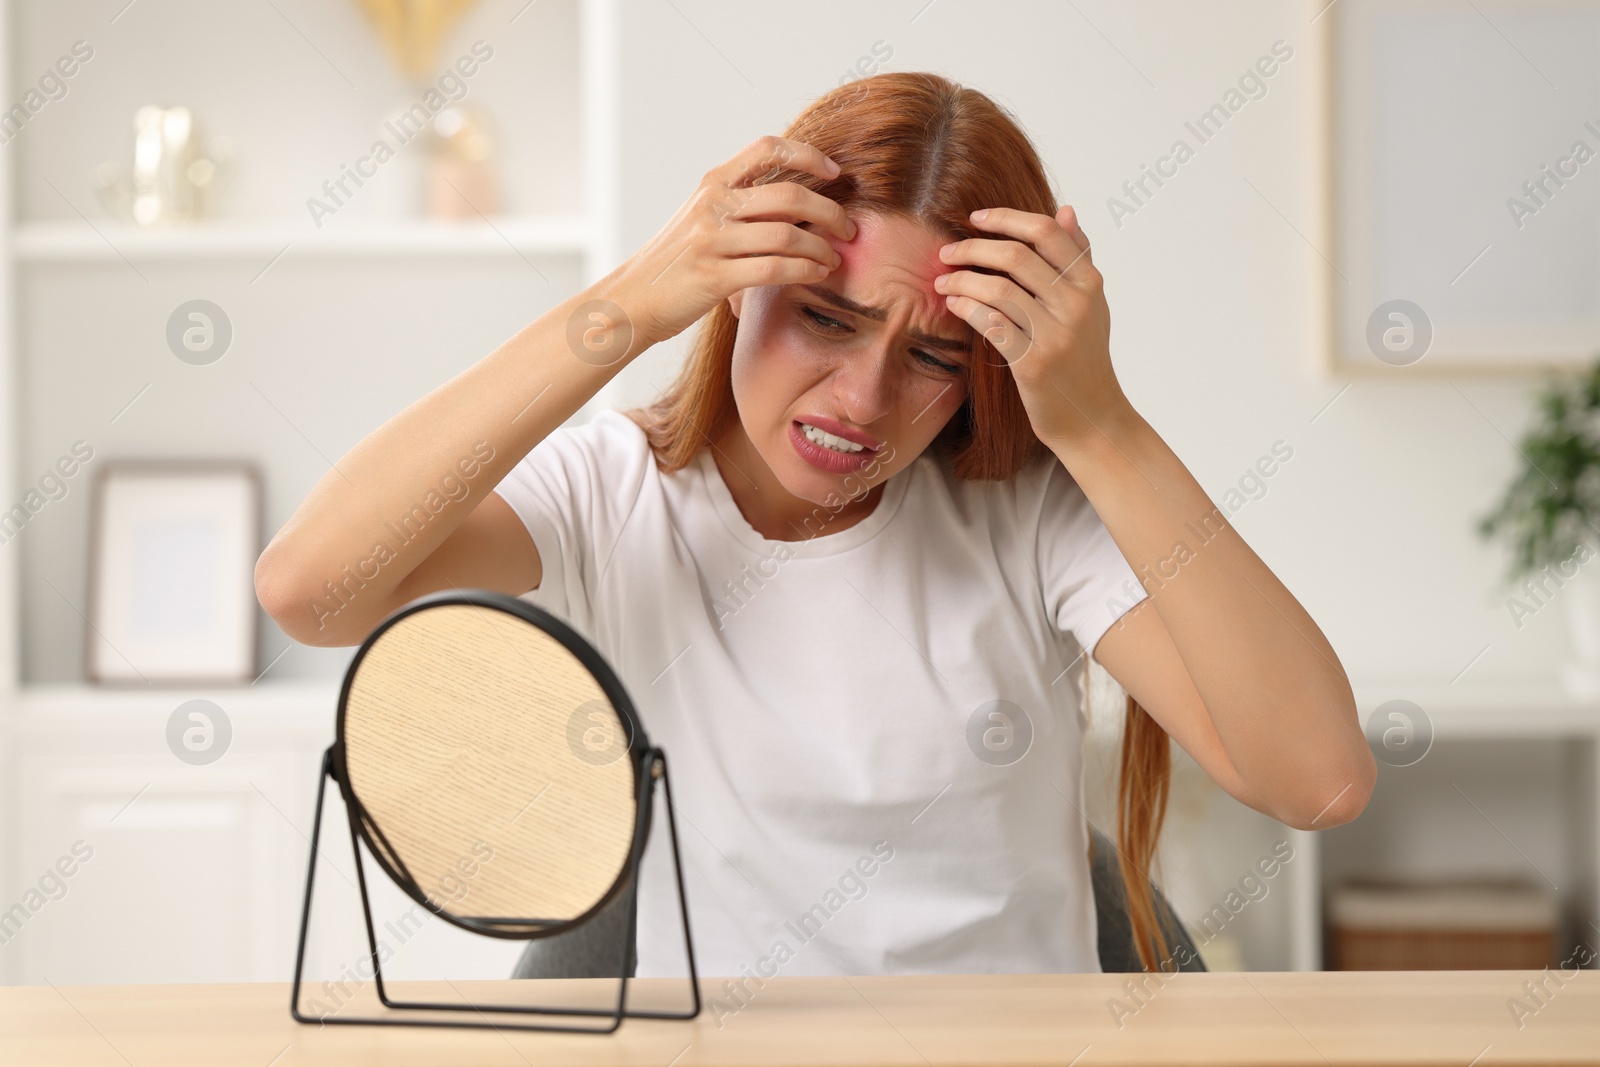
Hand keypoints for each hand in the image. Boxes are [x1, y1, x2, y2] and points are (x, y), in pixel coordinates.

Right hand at [612, 135, 857, 346]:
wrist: (632, 300)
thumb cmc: (676, 263)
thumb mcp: (702, 219)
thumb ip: (741, 205)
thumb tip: (800, 203)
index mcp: (713, 184)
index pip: (768, 149)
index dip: (808, 154)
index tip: (834, 172)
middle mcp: (712, 205)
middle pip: (790, 195)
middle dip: (830, 211)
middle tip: (849, 228)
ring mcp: (712, 240)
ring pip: (788, 233)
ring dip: (822, 247)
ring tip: (834, 258)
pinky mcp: (715, 276)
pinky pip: (775, 268)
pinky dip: (805, 270)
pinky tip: (817, 274)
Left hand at [935, 205, 1130, 448]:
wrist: (1093, 417)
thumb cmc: (1085, 358)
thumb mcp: (1092, 305)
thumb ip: (1078, 257)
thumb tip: (1066, 209)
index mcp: (1090, 283)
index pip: (1046, 232)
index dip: (1006, 218)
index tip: (975, 218)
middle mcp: (1076, 304)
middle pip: (1016, 255)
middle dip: (973, 248)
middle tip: (947, 252)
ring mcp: (1055, 334)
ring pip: (998, 288)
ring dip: (962, 280)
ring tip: (943, 282)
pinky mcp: (1033, 363)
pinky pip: (991, 324)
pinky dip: (967, 308)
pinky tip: (954, 305)